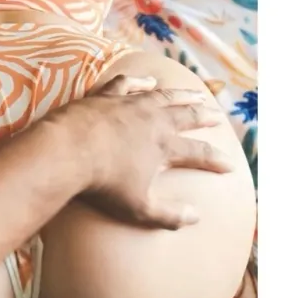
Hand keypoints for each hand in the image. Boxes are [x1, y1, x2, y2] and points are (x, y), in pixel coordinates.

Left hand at [49, 75, 231, 229]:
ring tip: (195, 93)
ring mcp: (130, 104)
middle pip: (187, 115)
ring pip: (164, 95)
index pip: (199, 153)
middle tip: (218, 116)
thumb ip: (169, 215)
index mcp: (164, 146)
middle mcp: (153, 120)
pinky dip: (140, 81)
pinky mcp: (107, 96)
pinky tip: (147, 80)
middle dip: (205, 116)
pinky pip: (128, 83)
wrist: (67, 151)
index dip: (216, 159)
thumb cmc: (103, 183)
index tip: (230, 164)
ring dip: (182, 94)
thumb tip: (196, 217)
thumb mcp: (139, 208)